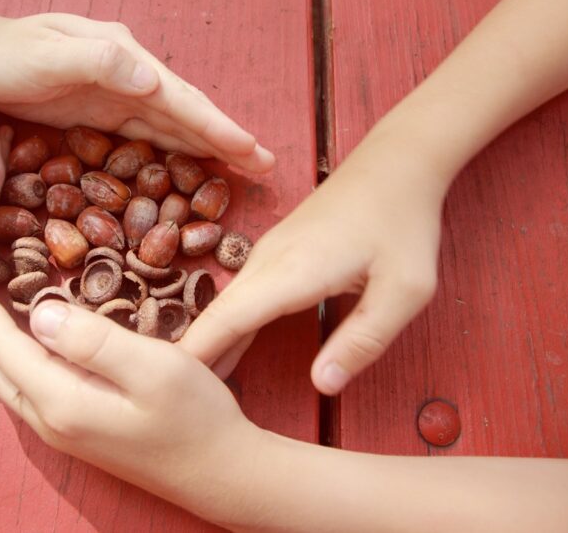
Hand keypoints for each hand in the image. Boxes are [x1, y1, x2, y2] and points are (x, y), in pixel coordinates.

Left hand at [0, 11, 274, 172]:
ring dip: (208, 148)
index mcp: (122, 57)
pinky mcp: (100, 114)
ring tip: (246, 168)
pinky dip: (174, 152)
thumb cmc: (3, 54)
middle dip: (226, 139)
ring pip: (172, 125)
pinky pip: (146, 136)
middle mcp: (127, 74)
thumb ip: (97, 63)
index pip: (179, 97)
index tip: (251, 149)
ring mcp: (115, 94)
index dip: (217, 126)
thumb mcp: (46, 56)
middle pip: (186, 112)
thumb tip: (154, 81)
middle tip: (268, 166)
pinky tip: (192, 168)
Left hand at [0, 273, 263, 524]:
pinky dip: (12, 359)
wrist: (222, 474)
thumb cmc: (196, 416)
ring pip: (7, 382)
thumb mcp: (152, 368)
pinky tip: (26, 341)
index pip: (3, 348)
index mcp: (63, 402)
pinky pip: (27, 389)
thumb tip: (39, 312)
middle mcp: (51, 422)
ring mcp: (63, 433)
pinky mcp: (79, 434)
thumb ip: (93, 340)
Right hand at [179, 142, 444, 394]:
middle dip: (188, 358)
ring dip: (204, 343)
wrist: (396, 163)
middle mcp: (267, 261)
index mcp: (291, 272)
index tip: (162, 389)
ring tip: (185, 390)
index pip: (226, 320)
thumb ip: (364, 340)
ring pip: (224, 305)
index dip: (194, 355)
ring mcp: (268, 255)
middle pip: (215, 315)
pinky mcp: (275, 254)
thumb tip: (322, 386)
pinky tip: (221, 351)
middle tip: (164, 404)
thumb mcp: (405, 290)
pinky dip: (224, 326)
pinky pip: (239, 297)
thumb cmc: (403, 226)